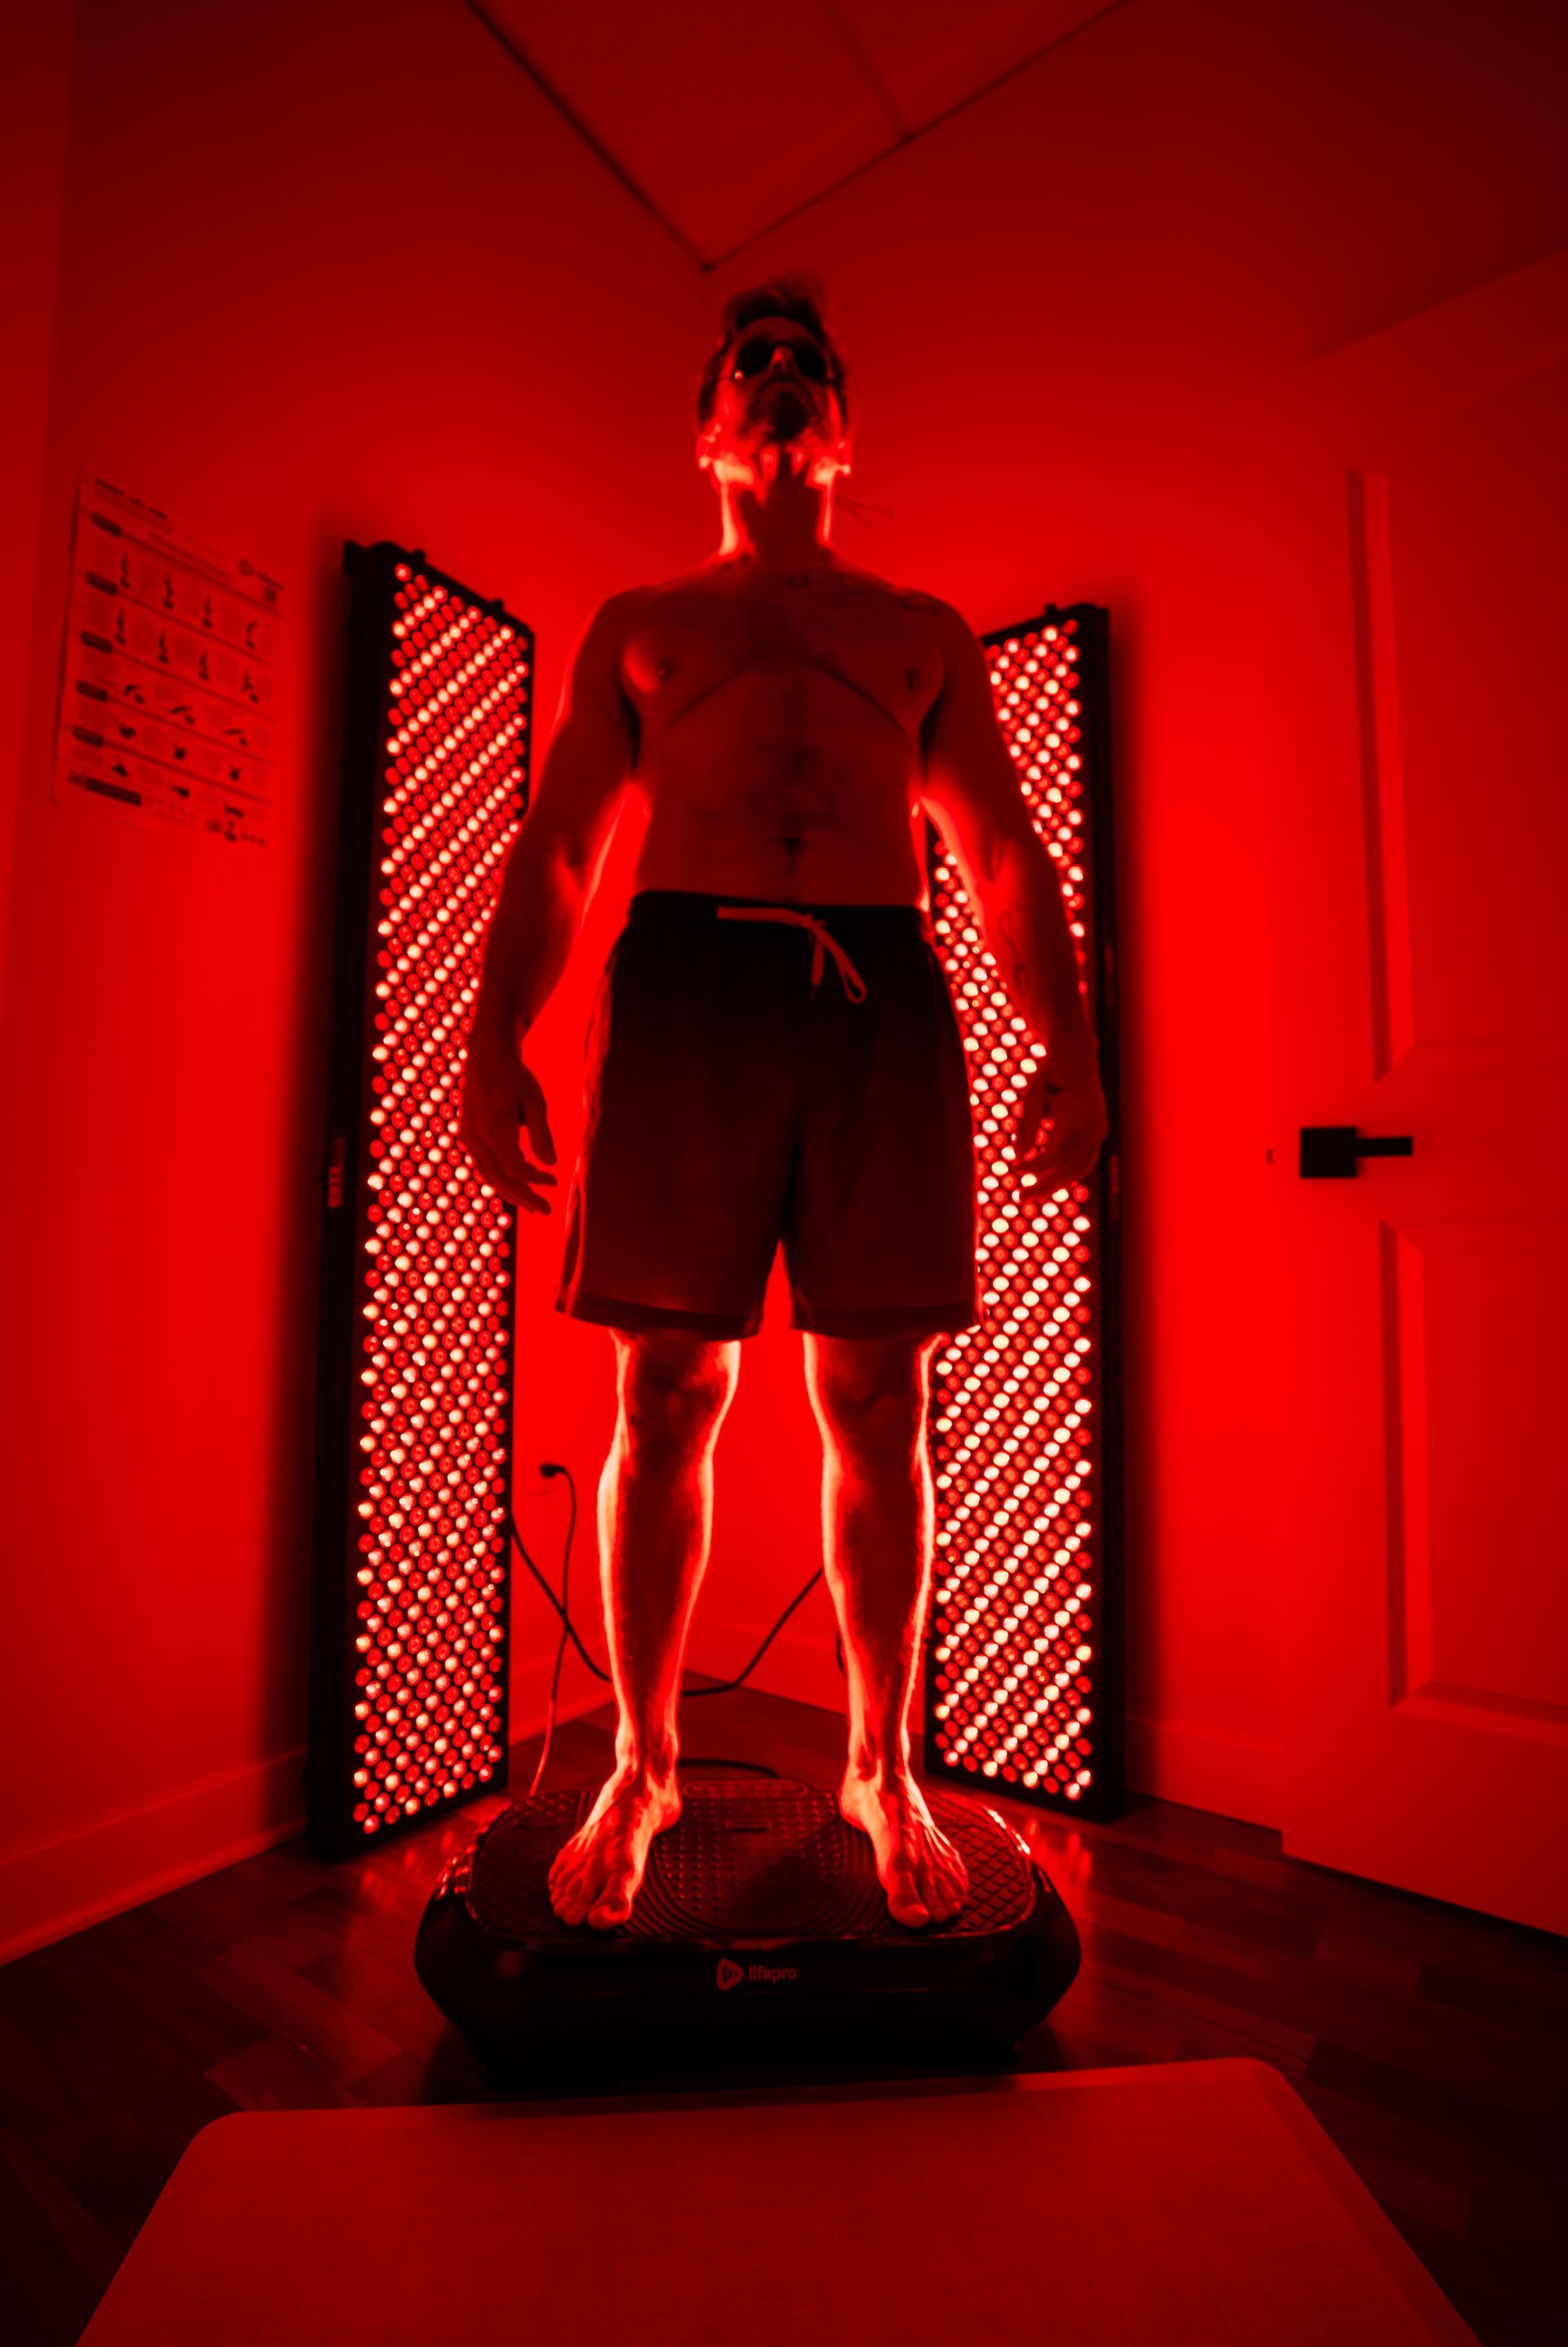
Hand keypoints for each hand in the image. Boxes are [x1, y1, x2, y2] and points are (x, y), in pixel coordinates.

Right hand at [458, 1008, 557, 1214]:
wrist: (486, 1057)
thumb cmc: (516, 1078)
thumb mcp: (536, 1102)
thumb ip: (542, 1133)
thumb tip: (552, 1163)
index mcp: (495, 1128)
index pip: (514, 1167)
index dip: (535, 1179)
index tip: (554, 1181)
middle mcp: (477, 1136)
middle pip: (499, 1179)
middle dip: (523, 1197)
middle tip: (547, 1211)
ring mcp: (469, 1137)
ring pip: (489, 1175)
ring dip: (512, 1192)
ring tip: (534, 1204)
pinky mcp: (468, 1135)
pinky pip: (484, 1165)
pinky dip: (501, 1178)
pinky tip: (520, 1184)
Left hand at [1014, 1048, 1107, 1193]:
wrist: (1077, 1056)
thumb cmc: (1049, 1074)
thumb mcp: (1031, 1095)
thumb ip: (1026, 1126)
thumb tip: (1018, 1155)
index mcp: (1073, 1116)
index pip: (1052, 1156)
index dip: (1031, 1168)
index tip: (1012, 1168)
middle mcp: (1091, 1127)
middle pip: (1067, 1170)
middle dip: (1043, 1187)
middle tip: (1020, 1199)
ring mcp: (1099, 1130)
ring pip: (1079, 1170)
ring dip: (1055, 1185)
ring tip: (1033, 1193)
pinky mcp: (1099, 1132)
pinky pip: (1086, 1161)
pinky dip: (1068, 1173)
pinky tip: (1048, 1179)